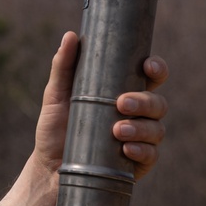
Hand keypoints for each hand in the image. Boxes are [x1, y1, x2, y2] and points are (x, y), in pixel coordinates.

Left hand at [0, 31, 168, 205]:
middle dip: (143, 101)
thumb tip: (71, 35)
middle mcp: (136, 116)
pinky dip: (141, 151)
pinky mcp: (136, 164)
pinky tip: (125, 149)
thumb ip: (63, 67)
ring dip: (141, 127)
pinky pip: (151, 156)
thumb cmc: (55, 131)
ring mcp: (139, 140)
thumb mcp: (55, 97)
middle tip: (120, 104)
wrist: (48, 170)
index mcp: (122, 94)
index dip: (155, 69)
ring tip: (116, 130)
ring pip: (157, 128)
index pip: (149, 78)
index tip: (147, 66)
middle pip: (157, 102)